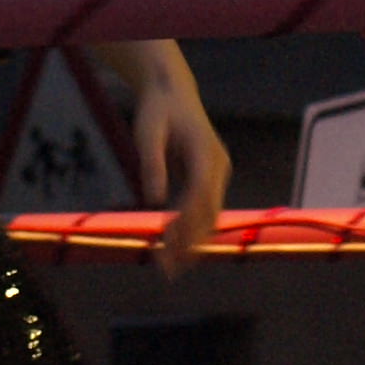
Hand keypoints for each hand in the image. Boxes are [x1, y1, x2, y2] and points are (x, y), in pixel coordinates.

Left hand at [124, 63, 229, 273]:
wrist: (172, 92)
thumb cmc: (157, 111)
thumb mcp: (147, 133)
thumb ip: (152, 165)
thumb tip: (154, 202)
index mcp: (205, 153)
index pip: (201, 196)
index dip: (187, 225)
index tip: (169, 248)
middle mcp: (218, 165)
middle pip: (210, 213)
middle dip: (191, 244)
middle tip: (168, 271)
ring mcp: (218, 172)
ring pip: (211, 216)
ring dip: (192, 242)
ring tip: (169, 267)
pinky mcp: (210, 178)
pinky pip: (205, 209)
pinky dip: (192, 230)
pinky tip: (175, 247)